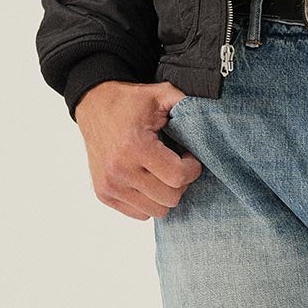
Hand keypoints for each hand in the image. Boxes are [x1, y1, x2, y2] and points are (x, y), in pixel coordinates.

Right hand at [74, 80, 203, 218]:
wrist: (93, 105)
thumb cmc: (130, 102)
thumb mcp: (161, 94)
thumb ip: (187, 102)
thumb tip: (213, 115)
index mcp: (135, 146)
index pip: (178, 177)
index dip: (192, 168)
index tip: (189, 156)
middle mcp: (119, 170)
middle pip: (170, 198)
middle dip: (180, 183)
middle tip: (176, 164)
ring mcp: (110, 185)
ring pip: (157, 211)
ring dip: (165, 194)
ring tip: (161, 172)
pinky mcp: (104, 194)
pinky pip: (140, 214)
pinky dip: (148, 201)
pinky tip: (147, 180)